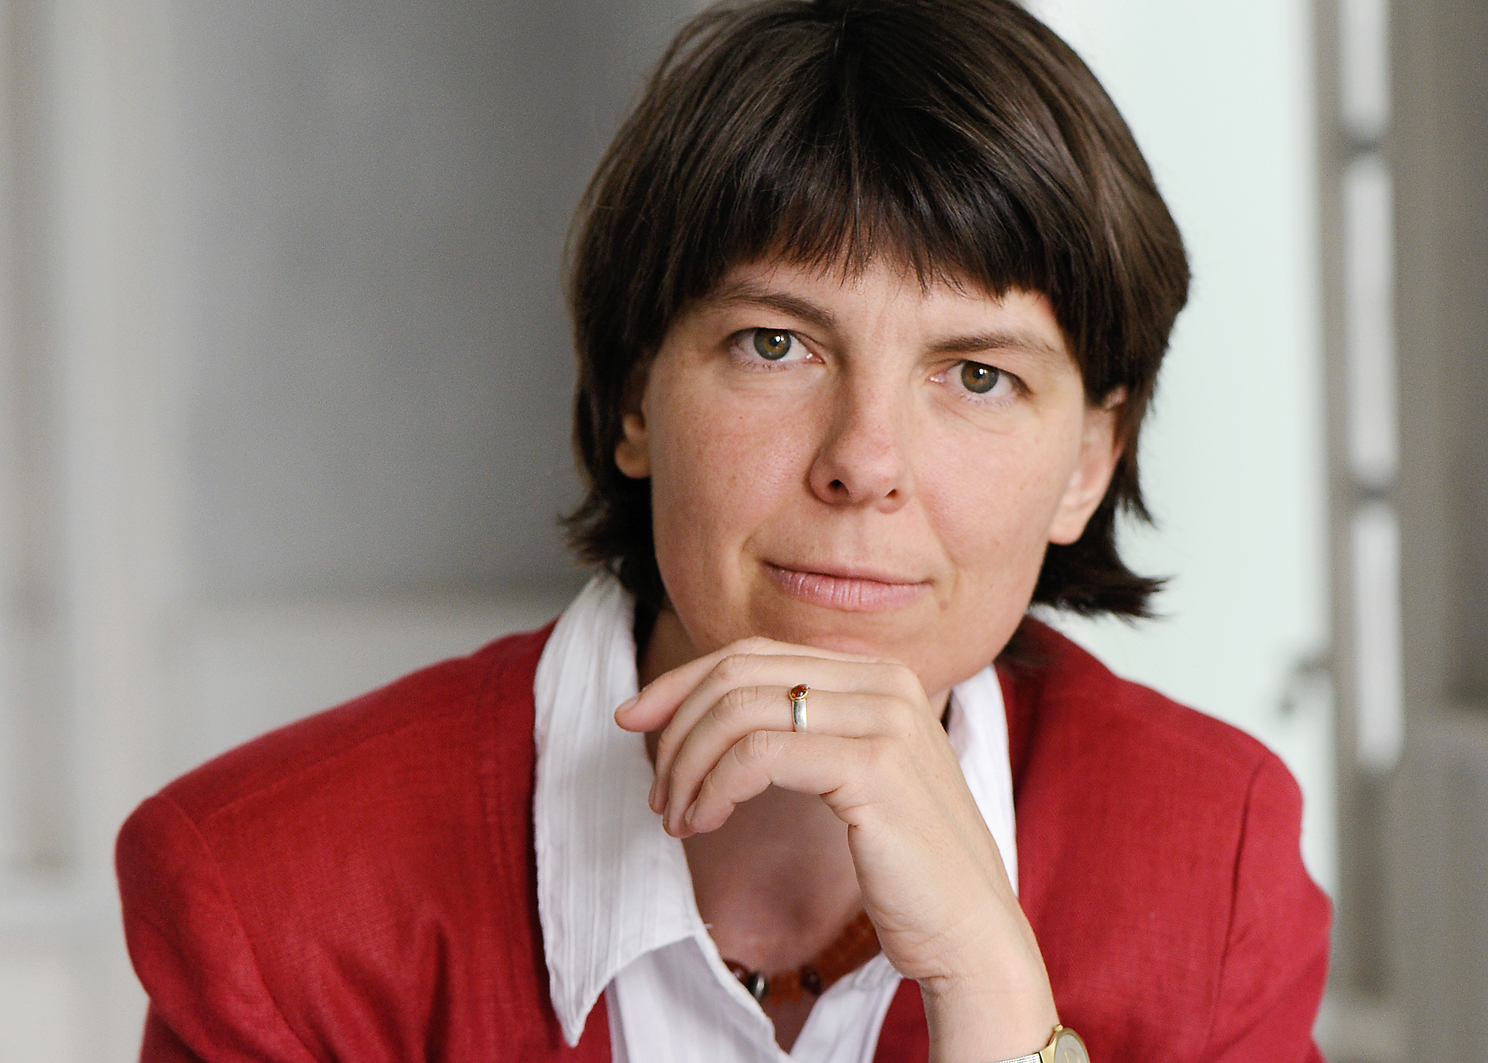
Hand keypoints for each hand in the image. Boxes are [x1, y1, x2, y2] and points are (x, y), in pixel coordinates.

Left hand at [615, 636, 1057, 1062]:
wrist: (969, 930)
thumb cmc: (904, 862)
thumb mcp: (849, 773)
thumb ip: (801, 729)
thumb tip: (705, 709)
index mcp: (878, 674)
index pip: (755, 653)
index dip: (683, 682)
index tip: (633, 719)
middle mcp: (885, 682)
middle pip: (740, 672)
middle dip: (677, 727)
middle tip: (659, 791)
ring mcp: (885, 719)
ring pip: (741, 710)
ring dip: (689, 765)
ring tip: (678, 817)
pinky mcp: (874, 767)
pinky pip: (758, 755)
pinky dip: (715, 787)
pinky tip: (705, 824)